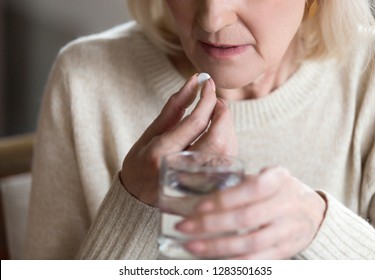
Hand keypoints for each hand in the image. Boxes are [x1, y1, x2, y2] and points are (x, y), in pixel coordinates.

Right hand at [120, 74, 236, 205]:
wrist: (139, 198)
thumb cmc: (141, 162)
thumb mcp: (151, 132)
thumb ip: (174, 107)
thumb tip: (194, 81)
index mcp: (162, 154)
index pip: (196, 122)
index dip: (206, 98)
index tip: (207, 82)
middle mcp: (182, 170)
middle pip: (219, 137)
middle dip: (222, 112)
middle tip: (213, 100)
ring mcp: (198, 182)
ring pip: (227, 148)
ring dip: (226, 125)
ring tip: (213, 116)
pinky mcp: (209, 187)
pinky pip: (227, 160)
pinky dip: (227, 140)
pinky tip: (217, 134)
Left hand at [175, 166, 326, 258]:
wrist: (312, 212)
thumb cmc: (277, 191)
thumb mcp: (263, 177)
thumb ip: (236, 181)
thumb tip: (187, 183)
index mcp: (279, 178)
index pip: (254, 187)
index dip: (226, 198)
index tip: (199, 205)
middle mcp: (286, 203)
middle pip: (247, 217)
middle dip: (211, 224)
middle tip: (184, 226)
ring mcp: (288, 229)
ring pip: (251, 242)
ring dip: (217, 246)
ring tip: (190, 245)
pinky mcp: (285, 249)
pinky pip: (258, 260)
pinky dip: (234, 262)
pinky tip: (212, 261)